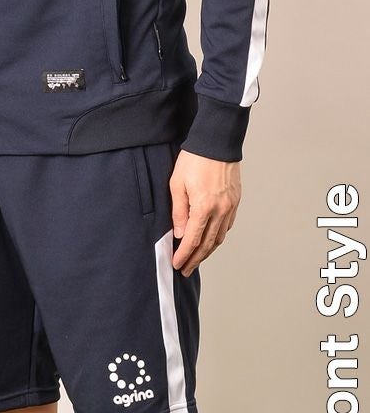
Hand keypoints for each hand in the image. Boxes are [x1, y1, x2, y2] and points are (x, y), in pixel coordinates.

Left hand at [169, 149, 240, 276]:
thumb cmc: (194, 160)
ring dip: (208, 251)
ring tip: (197, 259)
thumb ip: (178, 211)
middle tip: (186, 269)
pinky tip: (212, 240)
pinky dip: (219, 237)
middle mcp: (220, 210)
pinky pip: (227, 226)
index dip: (184, 254)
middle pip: (208, 243)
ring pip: (220, 237)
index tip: (177, 264)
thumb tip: (179, 233)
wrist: (216, 143)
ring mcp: (230, 206)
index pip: (193, 239)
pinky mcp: (235, 201)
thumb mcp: (177, 184)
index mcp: (204, 207)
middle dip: (196, 259)